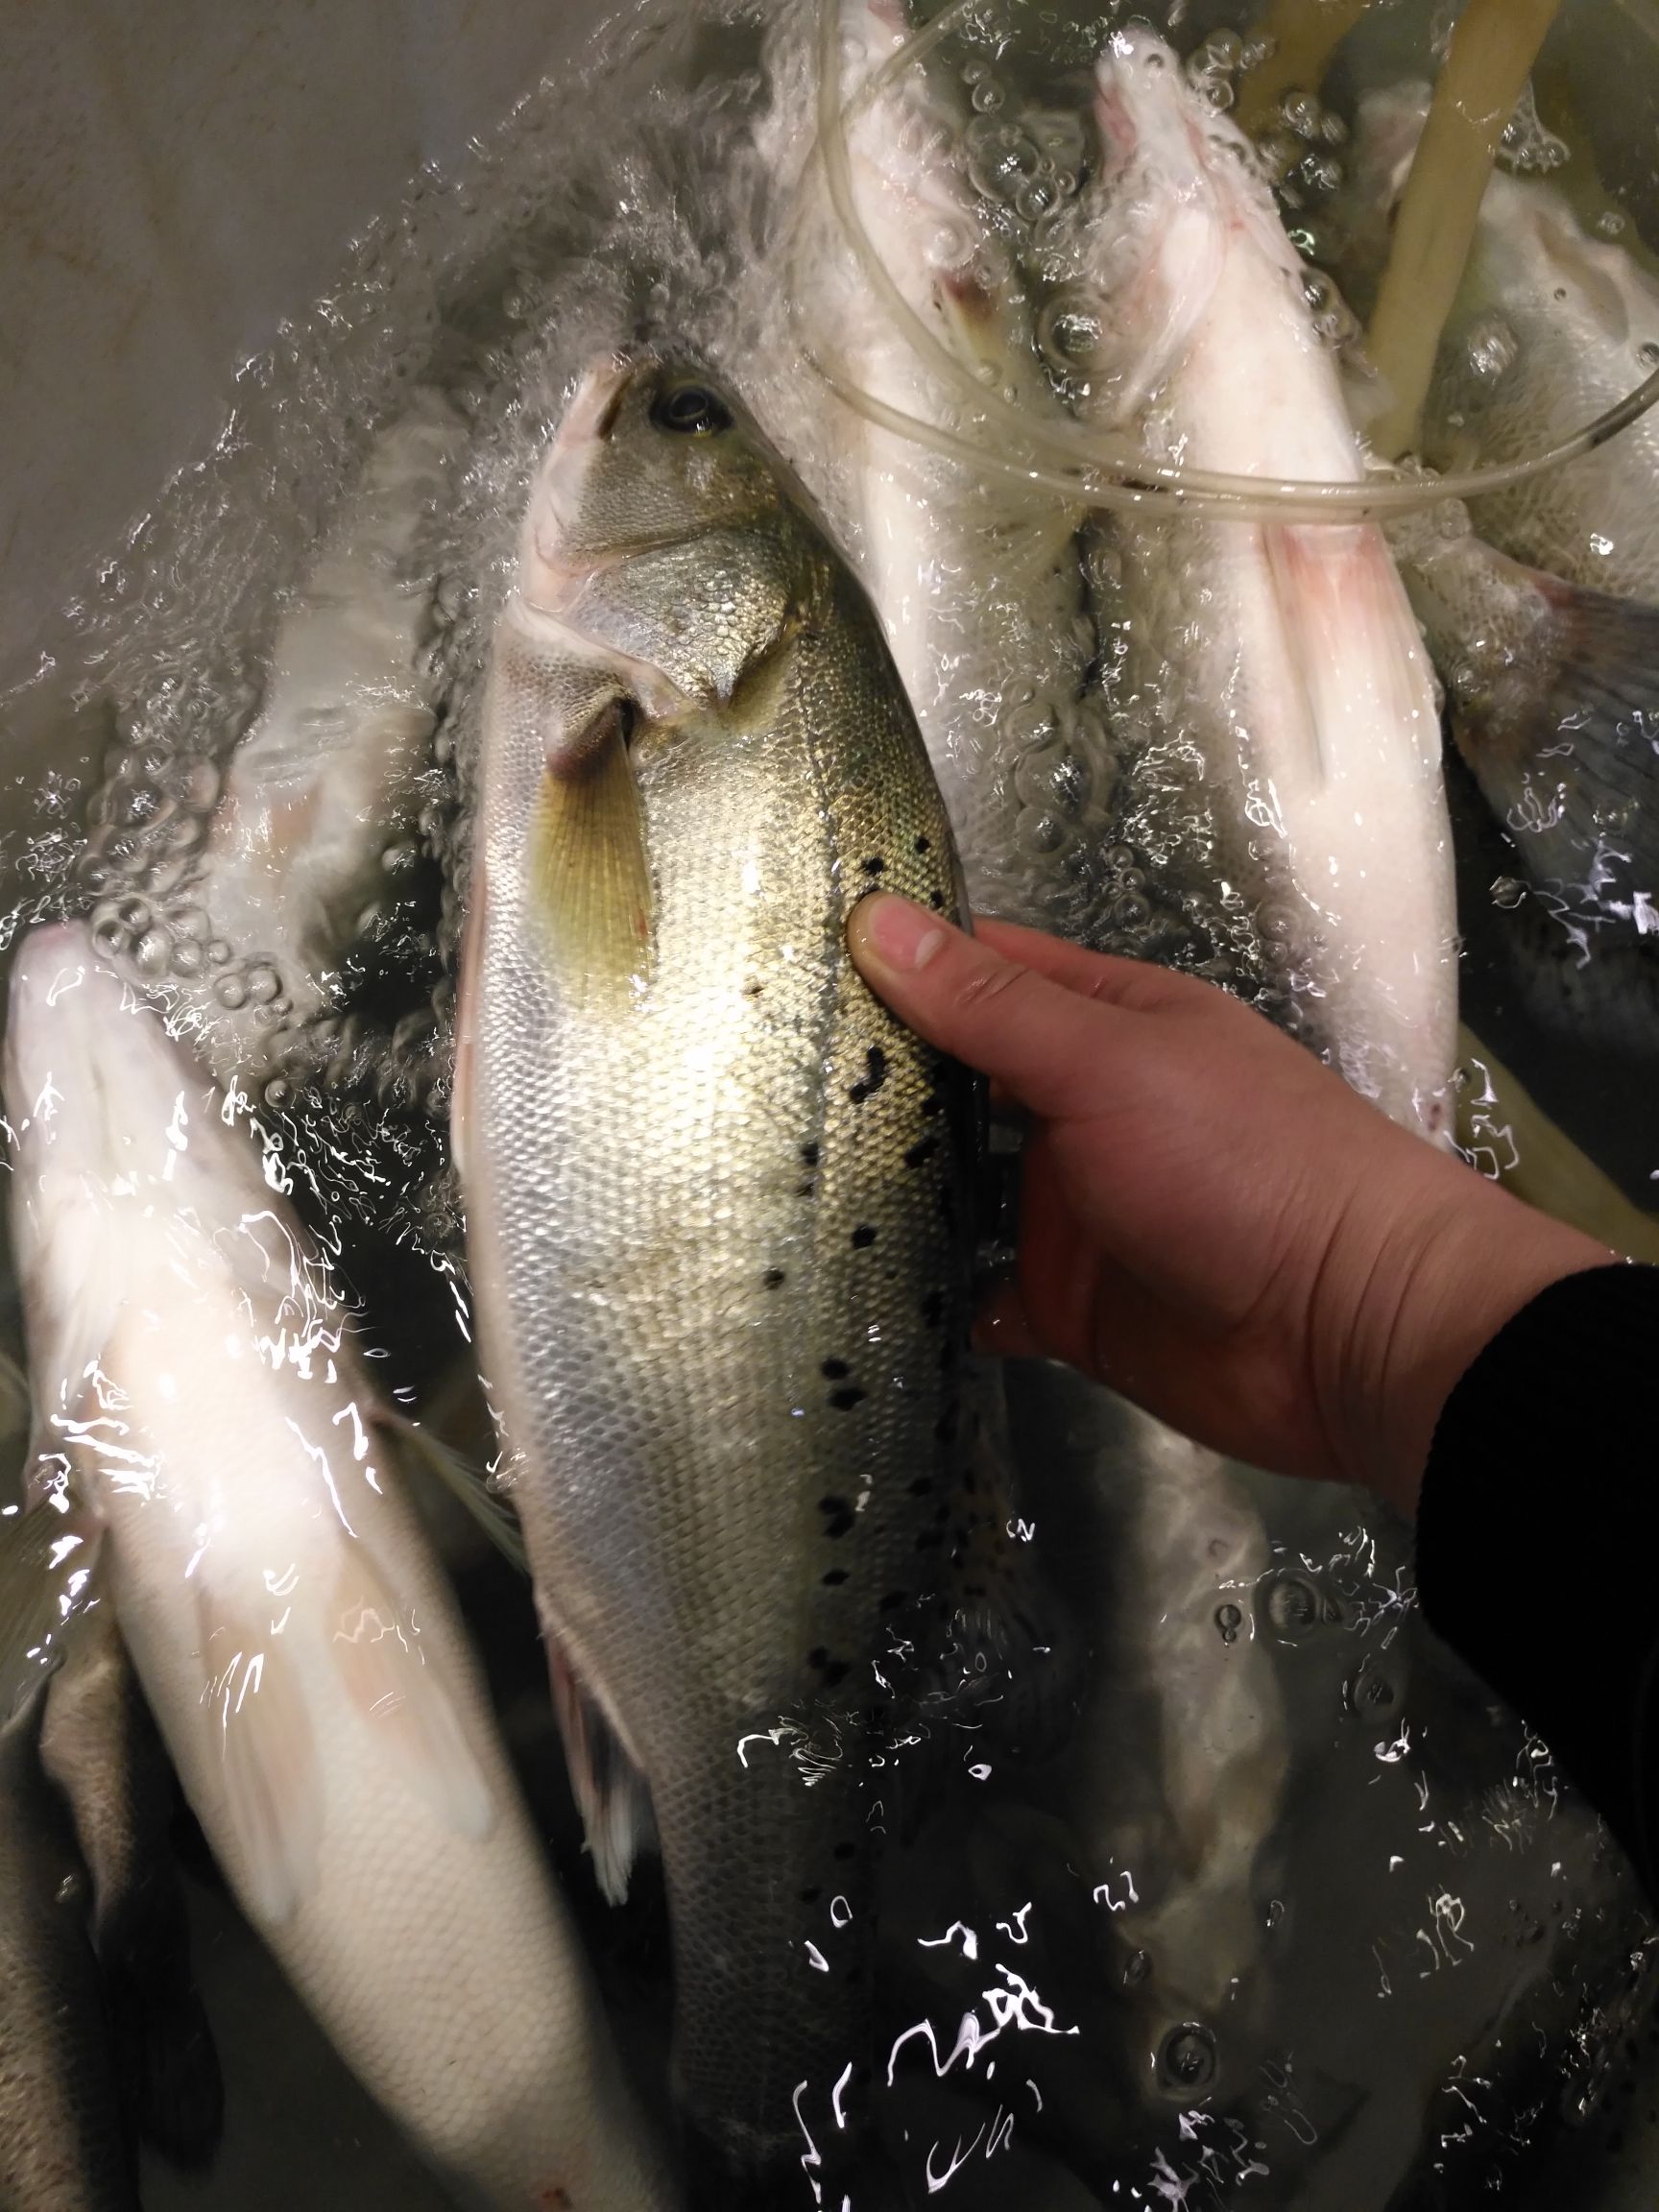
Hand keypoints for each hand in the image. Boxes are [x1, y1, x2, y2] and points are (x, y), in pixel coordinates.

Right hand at [848, 895, 1607, 1516]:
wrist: (1353, 1330)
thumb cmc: (1247, 1164)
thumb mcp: (1109, 1062)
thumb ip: (990, 1006)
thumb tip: (878, 919)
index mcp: (1107, 1026)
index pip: (985, 973)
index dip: (898, 964)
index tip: (788, 964)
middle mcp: (1083, 1111)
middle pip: (960, 1086)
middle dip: (877, 1087)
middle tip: (751, 1086)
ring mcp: (1075, 1211)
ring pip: (960, 1193)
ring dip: (895, 1194)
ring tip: (777, 1186)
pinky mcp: (1072, 1306)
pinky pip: (984, 1296)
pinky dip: (938, 1295)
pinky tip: (862, 1288)